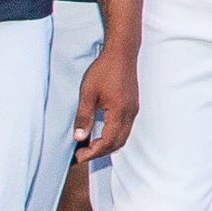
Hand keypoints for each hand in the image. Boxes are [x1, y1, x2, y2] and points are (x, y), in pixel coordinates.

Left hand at [70, 44, 138, 159]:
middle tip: (81, 155)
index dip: (92, 153)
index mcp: (119, 112)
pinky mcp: (132, 106)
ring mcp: (133, 110)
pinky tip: (99, 132)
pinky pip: (124, 128)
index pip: (107, 142)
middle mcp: (130, 114)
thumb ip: (84, 117)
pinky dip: (112, 136)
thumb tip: (79, 138)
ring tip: (89, 146)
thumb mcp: (87, 93)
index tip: (77, 157)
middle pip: (117, 143)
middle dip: (99, 153)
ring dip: (106, 145)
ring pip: (122, 137)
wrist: (122, 53)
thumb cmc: (104, 70)